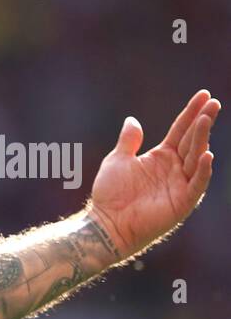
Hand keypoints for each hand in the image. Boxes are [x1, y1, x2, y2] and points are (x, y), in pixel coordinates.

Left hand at [87, 90, 219, 258]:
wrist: (106, 223)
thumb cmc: (110, 194)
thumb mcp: (117, 160)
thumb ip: (129, 141)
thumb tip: (132, 120)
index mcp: (161, 157)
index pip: (181, 130)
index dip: (192, 113)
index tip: (204, 95)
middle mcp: (175, 168)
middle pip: (192, 140)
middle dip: (203, 122)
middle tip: (213, 103)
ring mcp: (180, 184)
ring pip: (196, 158)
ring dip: (202, 139)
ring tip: (206, 121)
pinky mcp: (182, 202)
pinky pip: (197, 184)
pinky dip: (203, 171)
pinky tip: (206, 155)